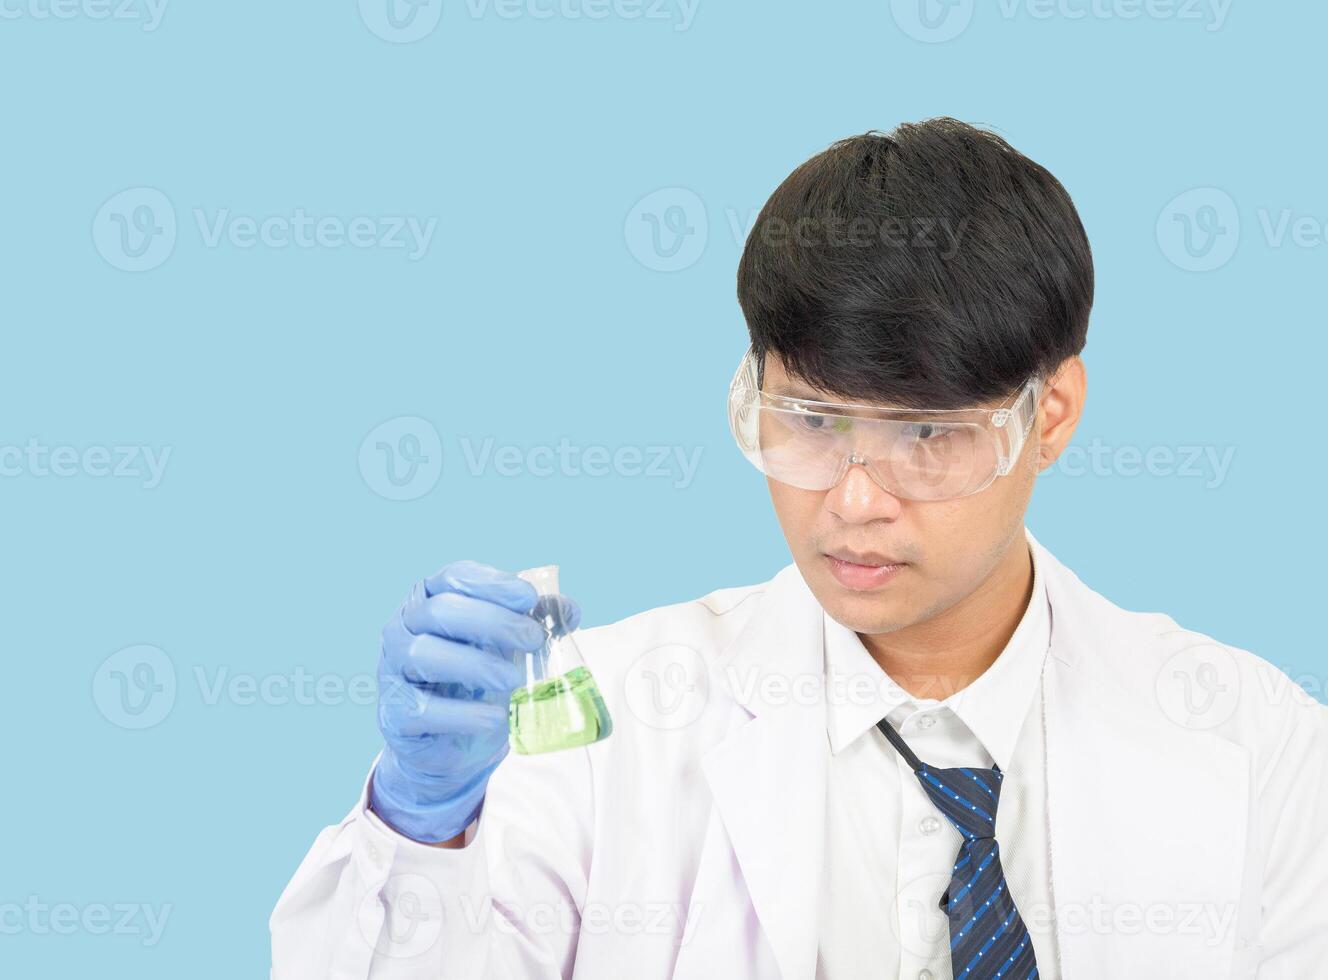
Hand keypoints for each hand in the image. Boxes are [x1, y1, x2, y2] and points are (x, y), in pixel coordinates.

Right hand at [369, 560, 580, 842]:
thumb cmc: (476, 682)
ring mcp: (392, 669)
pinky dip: (462, 713)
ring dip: (475, 664)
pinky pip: (421, 708)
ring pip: (423, 654)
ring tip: (513, 680)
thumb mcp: (506, 647)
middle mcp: (405, 627)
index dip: (493, 584)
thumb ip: (533, 623)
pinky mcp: (395, 712)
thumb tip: (568, 609)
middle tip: (533, 639)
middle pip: (440, 611)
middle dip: (492, 622)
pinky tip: (493, 717)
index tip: (529, 598)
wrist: (450, 744)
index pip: (455, 577)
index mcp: (431, 599)